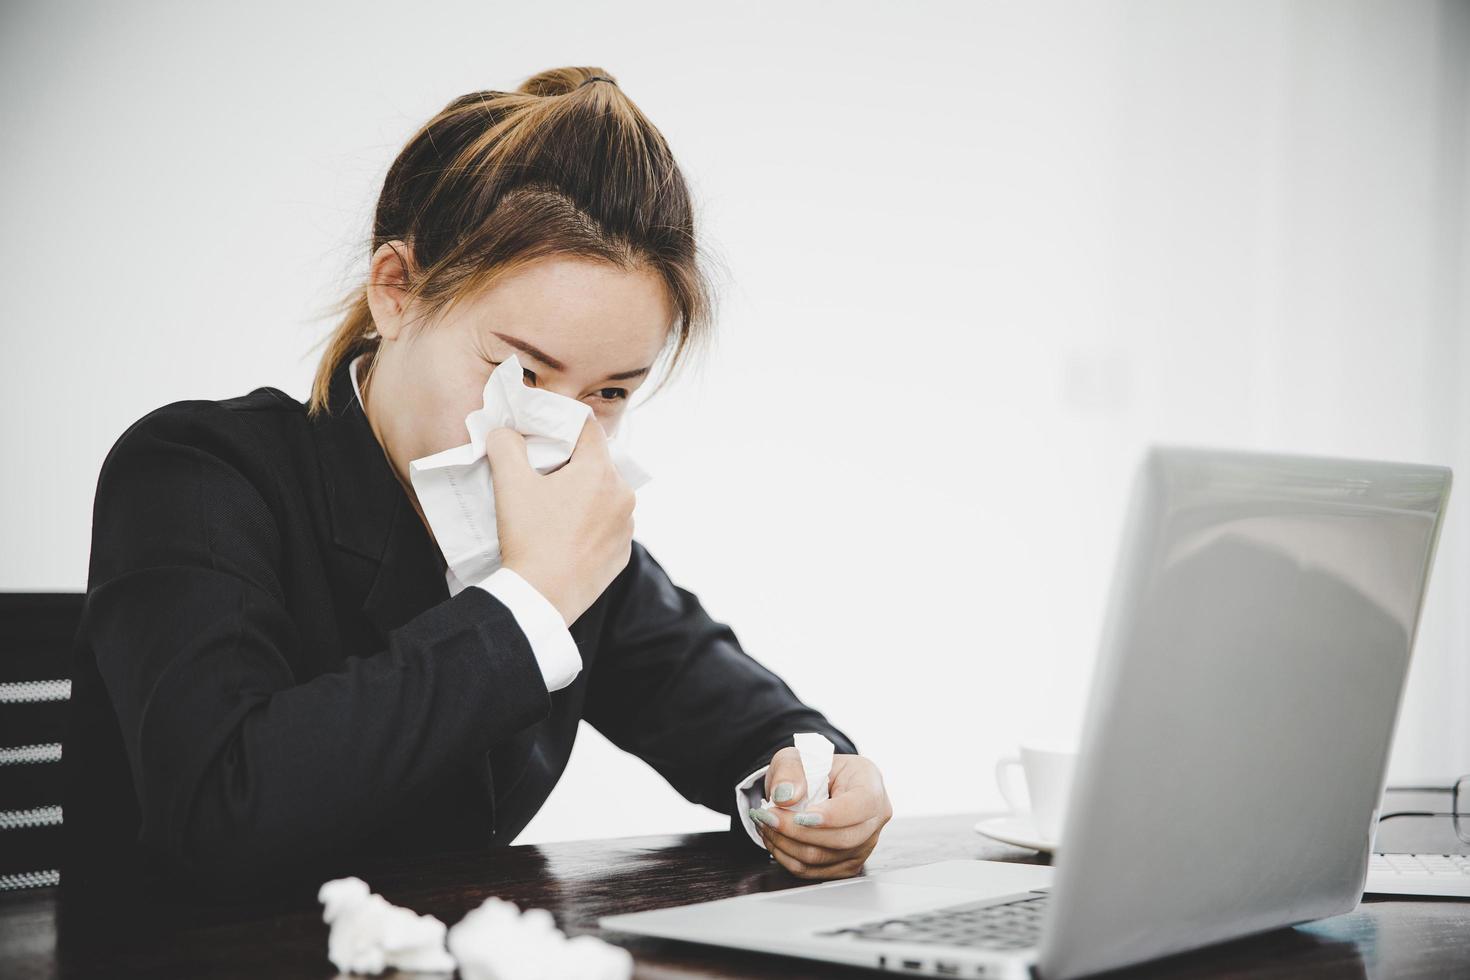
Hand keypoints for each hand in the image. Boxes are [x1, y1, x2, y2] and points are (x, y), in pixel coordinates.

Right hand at [484, 416, 634, 626]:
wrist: (541, 599)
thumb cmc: (528, 538)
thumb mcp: (509, 484)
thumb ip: (506, 446)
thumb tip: (505, 432)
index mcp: (601, 472)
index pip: (588, 429)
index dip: (565, 425)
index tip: (545, 433)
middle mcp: (624, 496)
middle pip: (598, 464)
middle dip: (573, 464)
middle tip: (543, 475)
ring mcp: (627, 528)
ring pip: (606, 496)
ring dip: (585, 496)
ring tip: (555, 511)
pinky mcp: (622, 555)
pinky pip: (608, 528)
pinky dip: (591, 525)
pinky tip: (567, 536)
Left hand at [748, 750, 892, 879]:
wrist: (811, 786)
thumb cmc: (811, 769)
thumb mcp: (796, 757)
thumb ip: (789, 771)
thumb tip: (785, 797)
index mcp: (870, 782)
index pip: (863, 805)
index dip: (832, 816)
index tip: (800, 816)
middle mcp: (875, 817)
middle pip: (843, 838)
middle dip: (799, 832)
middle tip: (769, 817)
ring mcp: (864, 844)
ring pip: (825, 858)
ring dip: (788, 845)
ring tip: (767, 825)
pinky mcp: (847, 864)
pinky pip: (815, 871)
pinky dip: (788, 857)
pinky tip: (775, 839)